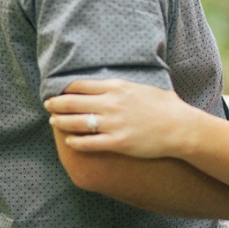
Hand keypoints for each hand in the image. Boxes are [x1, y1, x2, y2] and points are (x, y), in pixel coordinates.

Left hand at [45, 79, 195, 158]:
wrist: (180, 127)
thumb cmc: (165, 106)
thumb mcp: (142, 87)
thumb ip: (122, 86)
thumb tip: (109, 84)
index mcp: (117, 87)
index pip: (81, 85)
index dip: (65, 89)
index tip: (58, 91)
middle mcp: (112, 104)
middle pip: (73, 102)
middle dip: (56, 103)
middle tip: (48, 104)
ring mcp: (114, 124)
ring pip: (77, 122)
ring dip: (61, 121)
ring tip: (53, 121)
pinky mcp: (118, 143)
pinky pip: (89, 143)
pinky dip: (75, 142)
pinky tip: (70, 141)